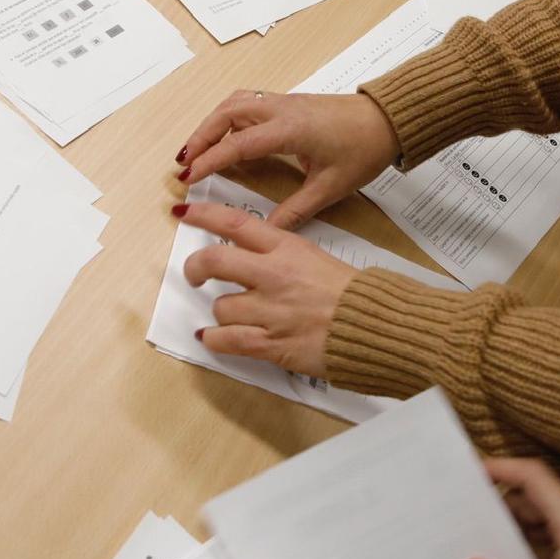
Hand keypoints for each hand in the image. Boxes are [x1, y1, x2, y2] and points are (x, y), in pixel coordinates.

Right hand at [176, 91, 399, 230]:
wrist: (388, 120)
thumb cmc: (365, 148)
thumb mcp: (331, 187)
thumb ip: (296, 209)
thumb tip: (269, 229)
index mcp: (290, 129)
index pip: (238, 143)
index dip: (210, 160)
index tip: (189, 176)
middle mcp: (281, 109)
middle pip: (226, 113)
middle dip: (200, 137)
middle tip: (184, 164)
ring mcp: (284, 102)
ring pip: (235, 103)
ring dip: (211, 124)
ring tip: (196, 150)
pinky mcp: (289, 103)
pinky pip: (248, 103)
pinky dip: (228, 117)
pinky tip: (225, 136)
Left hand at [178, 202, 356, 376]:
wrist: (374, 327)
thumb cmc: (353, 295)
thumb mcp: (315, 259)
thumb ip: (281, 256)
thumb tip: (251, 258)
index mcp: (287, 248)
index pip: (235, 223)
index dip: (204, 216)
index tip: (185, 214)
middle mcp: (273, 275)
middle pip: (213, 260)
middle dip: (195, 267)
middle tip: (195, 274)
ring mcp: (269, 310)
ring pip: (219, 305)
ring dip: (220, 312)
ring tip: (231, 317)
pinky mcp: (270, 343)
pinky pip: (225, 339)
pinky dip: (213, 339)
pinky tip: (213, 337)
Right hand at [464, 458, 559, 558]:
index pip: (535, 478)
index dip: (502, 468)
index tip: (472, 473)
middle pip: (535, 497)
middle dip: (500, 504)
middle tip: (465, 515)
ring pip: (542, 519)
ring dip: (513, 527)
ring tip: (480, 542)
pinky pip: (552, 538)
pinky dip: (528, 544)